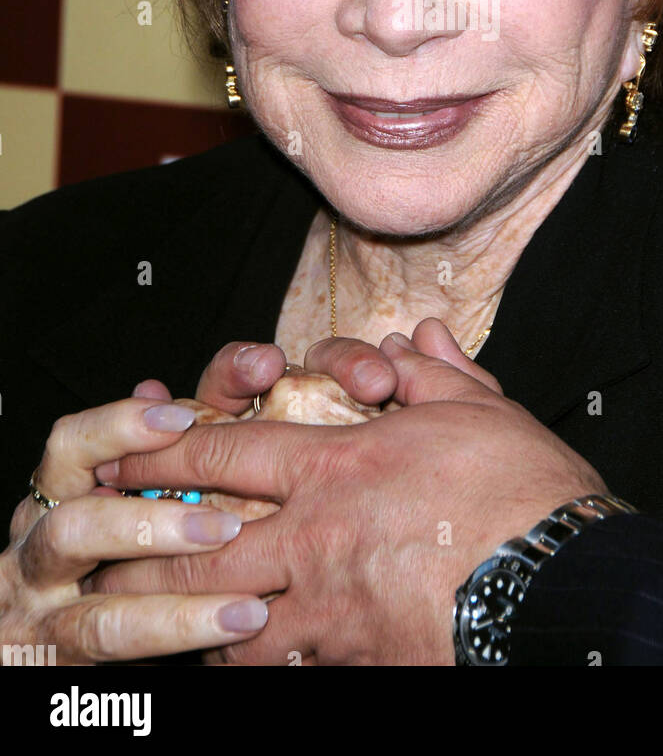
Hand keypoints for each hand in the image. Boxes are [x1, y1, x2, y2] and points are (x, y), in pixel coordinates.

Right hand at [0, 393, 269, 663]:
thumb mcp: (164, 467)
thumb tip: (256, 363)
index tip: (181, 415)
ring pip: (100, 614)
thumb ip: (206, 419)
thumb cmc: (133, 526)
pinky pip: (119, 662)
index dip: (120, 425)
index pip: (71, 443)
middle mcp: (40, 548)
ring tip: (249, 605)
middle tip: (228, 525)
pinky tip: (232, 633)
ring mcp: (46, 614)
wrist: (76, 622)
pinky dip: (178, 645)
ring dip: (177, 609)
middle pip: (74, 527)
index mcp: (60, 489)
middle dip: (150, 525)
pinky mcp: (64, 665)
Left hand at [89, 327, 605, 664]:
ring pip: (225, 622)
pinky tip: (235, 661)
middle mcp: (317, 536)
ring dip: (182, 619)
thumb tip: (415, 336)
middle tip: (103, 550)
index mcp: (339, 464)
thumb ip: (433, 372)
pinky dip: (249, 665)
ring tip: (151, 617)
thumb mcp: (480, 411)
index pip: (228, 451)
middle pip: (199, 547)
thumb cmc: (525, 491)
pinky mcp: (355, 661)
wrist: (562, 585)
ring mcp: (330, 608)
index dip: (166, 451)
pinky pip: (282, 669)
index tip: (122, 455)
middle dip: (142, 549)